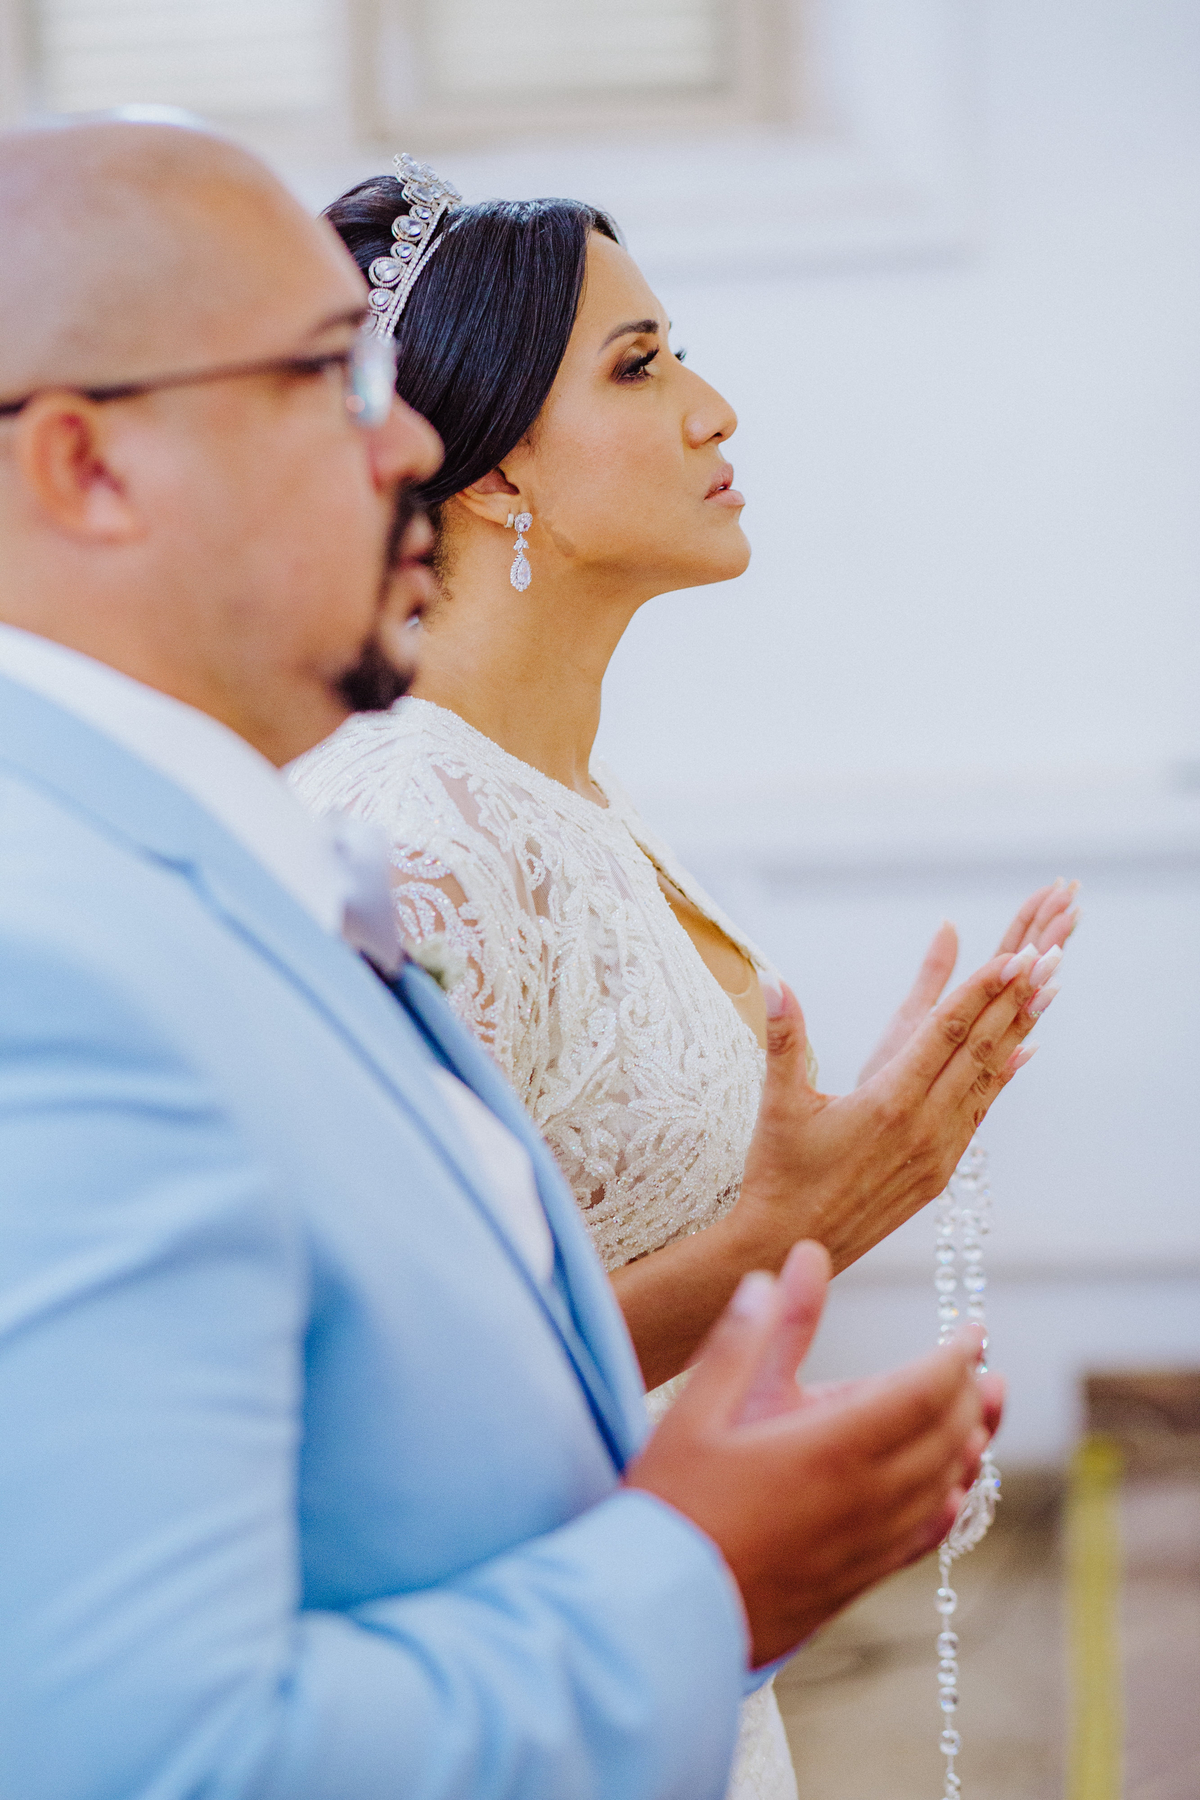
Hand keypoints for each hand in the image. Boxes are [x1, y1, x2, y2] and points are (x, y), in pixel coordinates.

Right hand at [626, 1243, 1001, 1665]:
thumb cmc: (672, 1508)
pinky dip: (951, 1504)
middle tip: (979, 1361)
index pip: (922, 1392)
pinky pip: (924, 1538)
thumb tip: (783, 1270)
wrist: (660, 1613)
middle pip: (944, 1436)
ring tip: (985, 1411)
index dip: (954, 1356)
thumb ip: (747, 1337)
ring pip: (944, 1487)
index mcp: (830, 1448)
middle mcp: (863, 1499)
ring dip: (971, 1442)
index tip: (972, 1330)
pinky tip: (954, 1492)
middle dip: (967, 1392)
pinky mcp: (854, 1581)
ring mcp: (865, 1546)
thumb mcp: (697, 1409)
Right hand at [734, 941, 1052, 1275]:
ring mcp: (938, 1152)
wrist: (791, 1245)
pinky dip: (1001, 1076)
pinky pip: (979, 1111)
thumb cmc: (778, 1172)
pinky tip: (1021, 1053)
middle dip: (1012, 999)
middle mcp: (923, 1126)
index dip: (980, 990)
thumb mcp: (778, 1102)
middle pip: (978, 1050)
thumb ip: (782, 1036)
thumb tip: (771, 979)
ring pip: (986, 1079)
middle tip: (1047, 956)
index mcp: (887, 1102)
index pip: (944, 1032)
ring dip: (1017, 1032)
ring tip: (1046, 991)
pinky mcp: (939, 1172)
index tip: (1014, 955)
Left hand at [858, 879, 1079, 1084]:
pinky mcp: (975, 1070)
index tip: (1059, 887)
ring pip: (1020, 992)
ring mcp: (981, 1044)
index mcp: (972, 1003)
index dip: (1032, 920)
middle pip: (1023, 965)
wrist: (876, 1128)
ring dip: (1045, 955)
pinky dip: (1024, 1011)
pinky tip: (1045, 988)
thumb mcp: (911, 1014)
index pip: (1010, 951)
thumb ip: (935, 971)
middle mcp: (983, 1022)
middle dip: (1047, 928)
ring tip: (1069, 919)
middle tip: (1074, 891)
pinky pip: (1004, 1032)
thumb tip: (949, 923)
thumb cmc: (892, 1074)